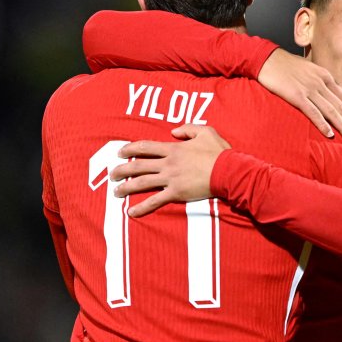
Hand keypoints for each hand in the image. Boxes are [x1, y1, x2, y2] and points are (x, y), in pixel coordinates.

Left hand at [110, 125, 231, 216]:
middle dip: (122, 169)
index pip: (145, 147)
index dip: (130, 148)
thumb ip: (188, 128)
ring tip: (116, 192)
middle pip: (139, 165)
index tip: (119, 152)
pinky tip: (131, 212)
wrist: (229, 171)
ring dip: (126, 187)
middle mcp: (168, 163)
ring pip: (142, 183)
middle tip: (112, 174)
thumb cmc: (219, 152)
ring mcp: (171, 179)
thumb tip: (173, 131)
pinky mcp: (176, 193)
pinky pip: (155, 201)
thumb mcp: (206, 131)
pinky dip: (142, 207)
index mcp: (173, 148)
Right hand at [258, 48, 341, 141]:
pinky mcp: (297, 96)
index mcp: (324, 76)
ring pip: (331, 111)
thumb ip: (318, 80)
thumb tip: (324, 92)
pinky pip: (313, 112)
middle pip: (341, 106)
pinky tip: (329, 134)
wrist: (266, 59)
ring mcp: (310, 89)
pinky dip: (323, 124)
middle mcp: (320, 82)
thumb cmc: (284, 65)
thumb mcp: (308, 69)